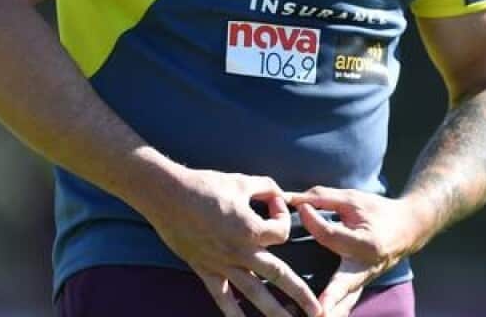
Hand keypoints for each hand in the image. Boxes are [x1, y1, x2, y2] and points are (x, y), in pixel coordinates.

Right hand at [137, 168, 323, 316]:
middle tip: (318, 312)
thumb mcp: (240, 181)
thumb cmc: (204, 185)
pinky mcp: (205, 269)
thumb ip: (265, 187)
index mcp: (251, 228)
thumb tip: (280, 193)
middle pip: (279, 275)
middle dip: (300, 294)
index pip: (282, 233)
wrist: (167, 195)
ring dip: (274, 311)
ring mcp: (222, 264)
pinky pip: (221, 296)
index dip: (284, 217)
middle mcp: (240, 251)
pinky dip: (232, 313)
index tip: (273, 204)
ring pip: (254, 293)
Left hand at [286, 188, 427, 316]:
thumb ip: (321, 198)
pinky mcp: (361, 285)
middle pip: (345, 283)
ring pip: (348, 300)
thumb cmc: (378, 211)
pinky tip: (320, 316)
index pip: (330, 235)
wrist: (408, 228)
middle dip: (332, 296)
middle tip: (320, 309)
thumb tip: (291, 199)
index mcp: (366, 242)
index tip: (299, 207)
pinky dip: (336, 310)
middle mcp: (366, 266)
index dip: (311, 219)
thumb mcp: (352, 199)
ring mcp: (365, 279)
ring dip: (334, 310)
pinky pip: (348, 302)